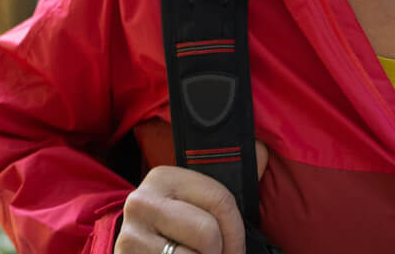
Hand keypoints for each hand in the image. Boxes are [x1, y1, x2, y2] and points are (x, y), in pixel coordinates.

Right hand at [115, 141, 268, 253]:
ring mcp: (132, 235)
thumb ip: (223, 188)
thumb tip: (262, 151)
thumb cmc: (173, 232)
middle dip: (219, 253)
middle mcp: (141, 202)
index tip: (234, 248)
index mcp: (162, 177)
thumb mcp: (193, 204)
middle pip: (209, 233)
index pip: (220, 200)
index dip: (236, 232)